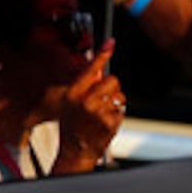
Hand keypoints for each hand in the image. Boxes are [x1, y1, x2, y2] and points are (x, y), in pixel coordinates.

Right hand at [55, 42, 127, 159]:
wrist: (76, 149)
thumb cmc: (72, 125)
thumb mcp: (69, 102)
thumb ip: (83, 85)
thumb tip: (98, 70)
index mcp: (73, 93)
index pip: (90, 69)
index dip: (102, 54)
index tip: (110, 43)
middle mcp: (86, 101)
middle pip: (112, 80)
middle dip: (111, 87)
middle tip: (103, 97)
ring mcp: (99, 112)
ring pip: (119, 95)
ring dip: (115, 102)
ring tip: (102, 112)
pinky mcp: (111, 122)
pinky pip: (122, 110)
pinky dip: (117, 115)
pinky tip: (105, 122)